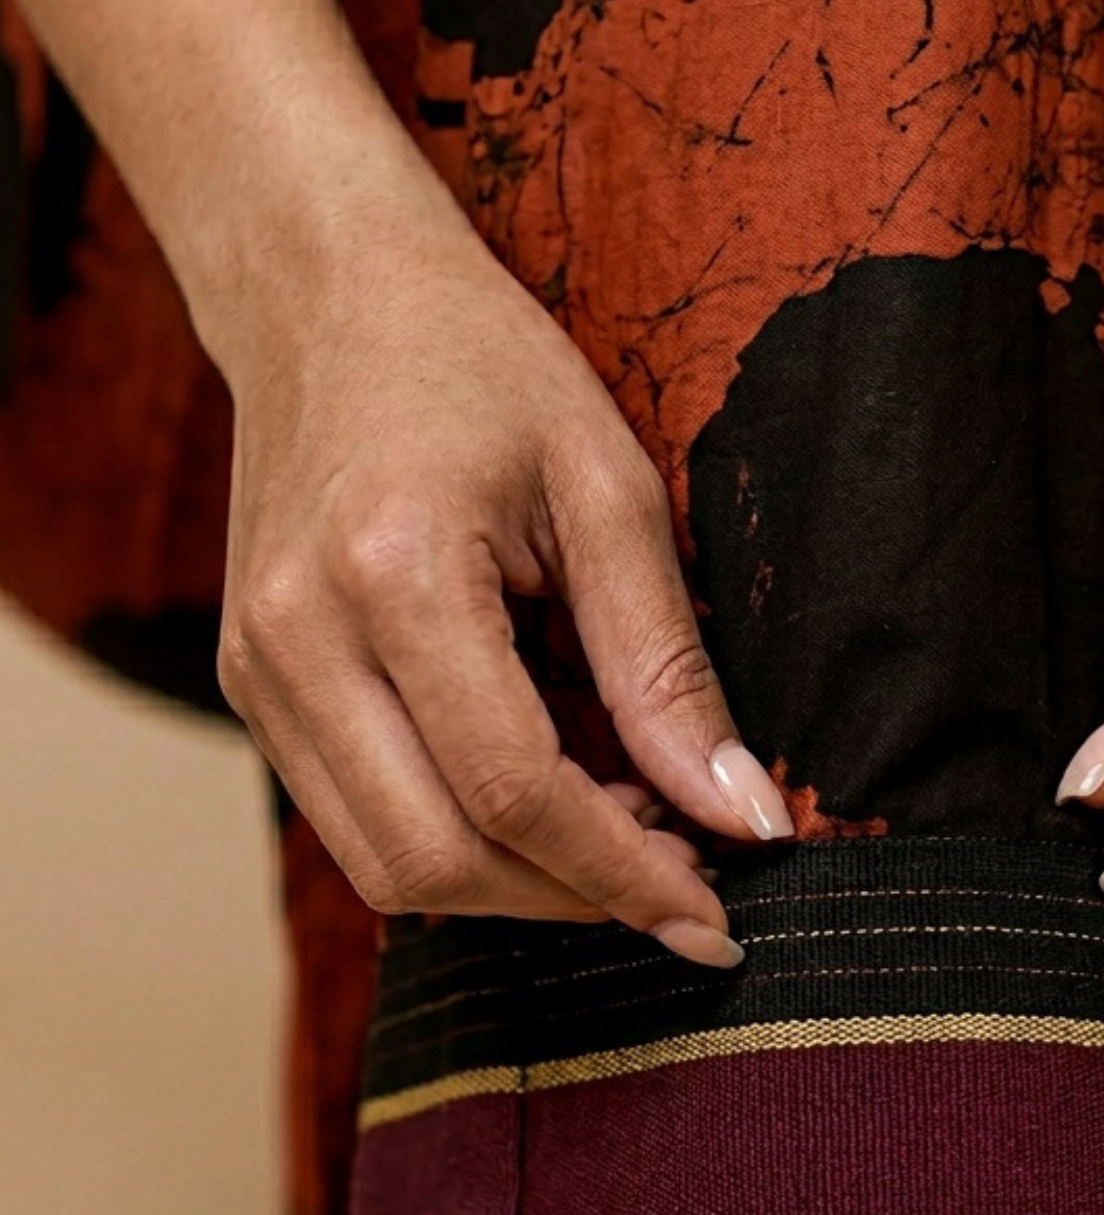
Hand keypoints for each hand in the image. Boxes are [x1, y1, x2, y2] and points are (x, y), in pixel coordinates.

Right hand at [213, 186, 791, 965]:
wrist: (328, 297)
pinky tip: (543, 799)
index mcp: (392, 572)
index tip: (719, 917)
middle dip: (575, 899)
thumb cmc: (481, 366)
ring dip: (518, 887)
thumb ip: (667, 666)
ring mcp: (255, 670)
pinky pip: (354, 822)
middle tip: (685, 877)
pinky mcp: (250, 686)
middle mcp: (297, 637)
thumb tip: (742, 814)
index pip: (512, 792)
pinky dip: (458, 843)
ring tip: (623, 834)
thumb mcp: (609, 486)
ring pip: (385, 868)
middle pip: (436, 860)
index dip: (624, 874)